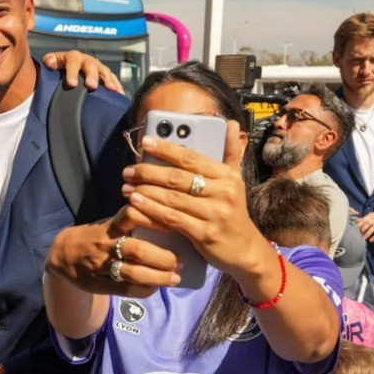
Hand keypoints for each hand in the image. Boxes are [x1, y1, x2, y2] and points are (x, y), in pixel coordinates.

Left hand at [41, 51, 123, 93]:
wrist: (71, 67)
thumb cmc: (61, 67)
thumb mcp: (54, 62)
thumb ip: (50, 61)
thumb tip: (49, 62)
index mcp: (73, 57)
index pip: (73, 62)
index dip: (72, 72)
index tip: (72, 84)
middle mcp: (87, 60)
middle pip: (91, 66)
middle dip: (92, 75)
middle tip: (92, 86)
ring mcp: (98, 67)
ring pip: (104, 71)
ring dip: (108, 80)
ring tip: (112, 89)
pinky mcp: (105, 75)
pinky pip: (113, 78)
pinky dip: (117, 85)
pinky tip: (120, 93)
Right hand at [45, 211, 179, 297]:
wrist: (62, 255)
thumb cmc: (96, 236)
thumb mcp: (109, 224)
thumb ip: (132, 225)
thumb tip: (170, 230)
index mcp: (110, 225)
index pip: (131, 216)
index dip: (153, 219)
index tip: (173, 225)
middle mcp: (106, 244)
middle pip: (138, 250)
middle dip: (163, 257)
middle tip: (180, 262)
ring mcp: (102, 266)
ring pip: (133, 273)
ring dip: (158, 277)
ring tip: (174, 278)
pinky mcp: (99, 284)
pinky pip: (126, 290)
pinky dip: (145, 290)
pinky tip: (156, 288)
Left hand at [122, 123, 264, 275]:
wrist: (246, 250)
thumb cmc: (233, 212)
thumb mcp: (235, 181)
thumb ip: (230, 152)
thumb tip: (229, 122)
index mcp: (227, 176)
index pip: (192, 158)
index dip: (166, 148)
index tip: (145, 141)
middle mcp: (223, 192)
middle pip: (177, 177)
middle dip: (149, 172)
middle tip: (129, 170)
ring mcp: (214, 214)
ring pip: (172, 198)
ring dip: (145, 191)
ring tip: (127, 187)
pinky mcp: (205, 234)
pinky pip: (172, 218)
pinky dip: (151, 210)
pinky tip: (136, 204)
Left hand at [357, 210, 373, 241]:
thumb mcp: (371, 215)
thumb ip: (364, 219)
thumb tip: (356, 221)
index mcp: (371, 215)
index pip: (364, 219)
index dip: (359, 225)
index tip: (355, 229)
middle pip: (368, 224)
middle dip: (363, 229)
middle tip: (359, 234)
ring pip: (373, 228)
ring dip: (368, 233)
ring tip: (364, 238)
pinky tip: (371, 240)